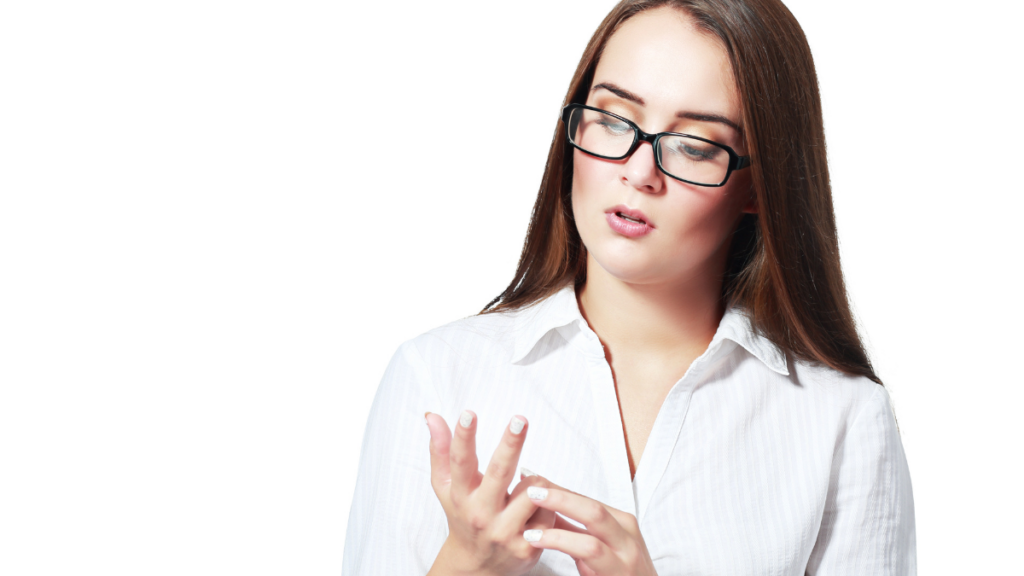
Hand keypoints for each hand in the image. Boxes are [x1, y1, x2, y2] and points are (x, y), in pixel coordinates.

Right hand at [424, 410, 555, 575]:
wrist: (476, 566)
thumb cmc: (462, 517)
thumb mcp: (446, 487)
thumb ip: (441, 451)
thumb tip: (433, 417)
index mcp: (461, 495)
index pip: (460, 462)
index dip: (463, 437)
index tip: (468, 414)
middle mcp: (481, 514)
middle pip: (499, 473)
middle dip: (510, 444)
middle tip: (519, 419)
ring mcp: (504, 532)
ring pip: (532, 490)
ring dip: (534, 481)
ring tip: (525, 484)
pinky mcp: (527, 547)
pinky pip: (548, 511)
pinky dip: (546, 503)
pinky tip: (534, 509)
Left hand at [520, 474, 657, 575]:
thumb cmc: (619, 575)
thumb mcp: (599, 549)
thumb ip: (574, 530)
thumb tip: (544, 508)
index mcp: (621, 523)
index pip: (586, 500)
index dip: (557, 489)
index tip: (531, 479)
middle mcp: (627, 534)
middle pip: (591, 506)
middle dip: (559, 495)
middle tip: (530, 488)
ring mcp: (625, 553)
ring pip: (593, 521)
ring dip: (559, 511)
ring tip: (530, 509)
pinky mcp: (619, 571)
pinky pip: (589, 549)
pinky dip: (561, 540)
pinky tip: (539, 538)